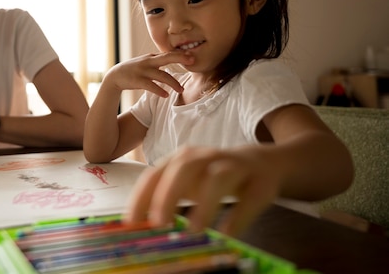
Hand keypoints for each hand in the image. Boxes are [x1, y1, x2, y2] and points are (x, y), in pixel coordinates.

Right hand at [105, 52, 186, 97]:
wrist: (115, 76)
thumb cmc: (133, 69)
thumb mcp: (145, 62)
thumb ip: (157, 61)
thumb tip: (171, 58)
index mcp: (151, 57)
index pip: (168, 54)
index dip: (180, 54)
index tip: (192, 56)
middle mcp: (148, 62)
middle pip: (166, 58)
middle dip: (180, 58)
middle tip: (192, 61)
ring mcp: (142, 71)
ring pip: (161, 76)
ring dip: (173, 83)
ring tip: (181, 90)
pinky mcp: (137, 81)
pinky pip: (151, 86)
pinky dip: (159, 90)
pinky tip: (166, 95)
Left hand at [124, 146, 279, 235]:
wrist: (261, 163)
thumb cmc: (214, 177)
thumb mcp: (188, 183)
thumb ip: (165, 199)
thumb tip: (139, 227)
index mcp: (181, 159)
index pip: (155, 174)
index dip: (141, 197)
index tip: (130, 222)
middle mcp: (205, 158)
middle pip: (183, 169)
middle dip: (168, 194)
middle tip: (158, 223)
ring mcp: (233, 167)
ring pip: (218, 178)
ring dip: (204, 204)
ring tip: (194, 230)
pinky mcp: (259, 182)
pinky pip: (249, 198)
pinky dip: (238, 217)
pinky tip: (227, 234)